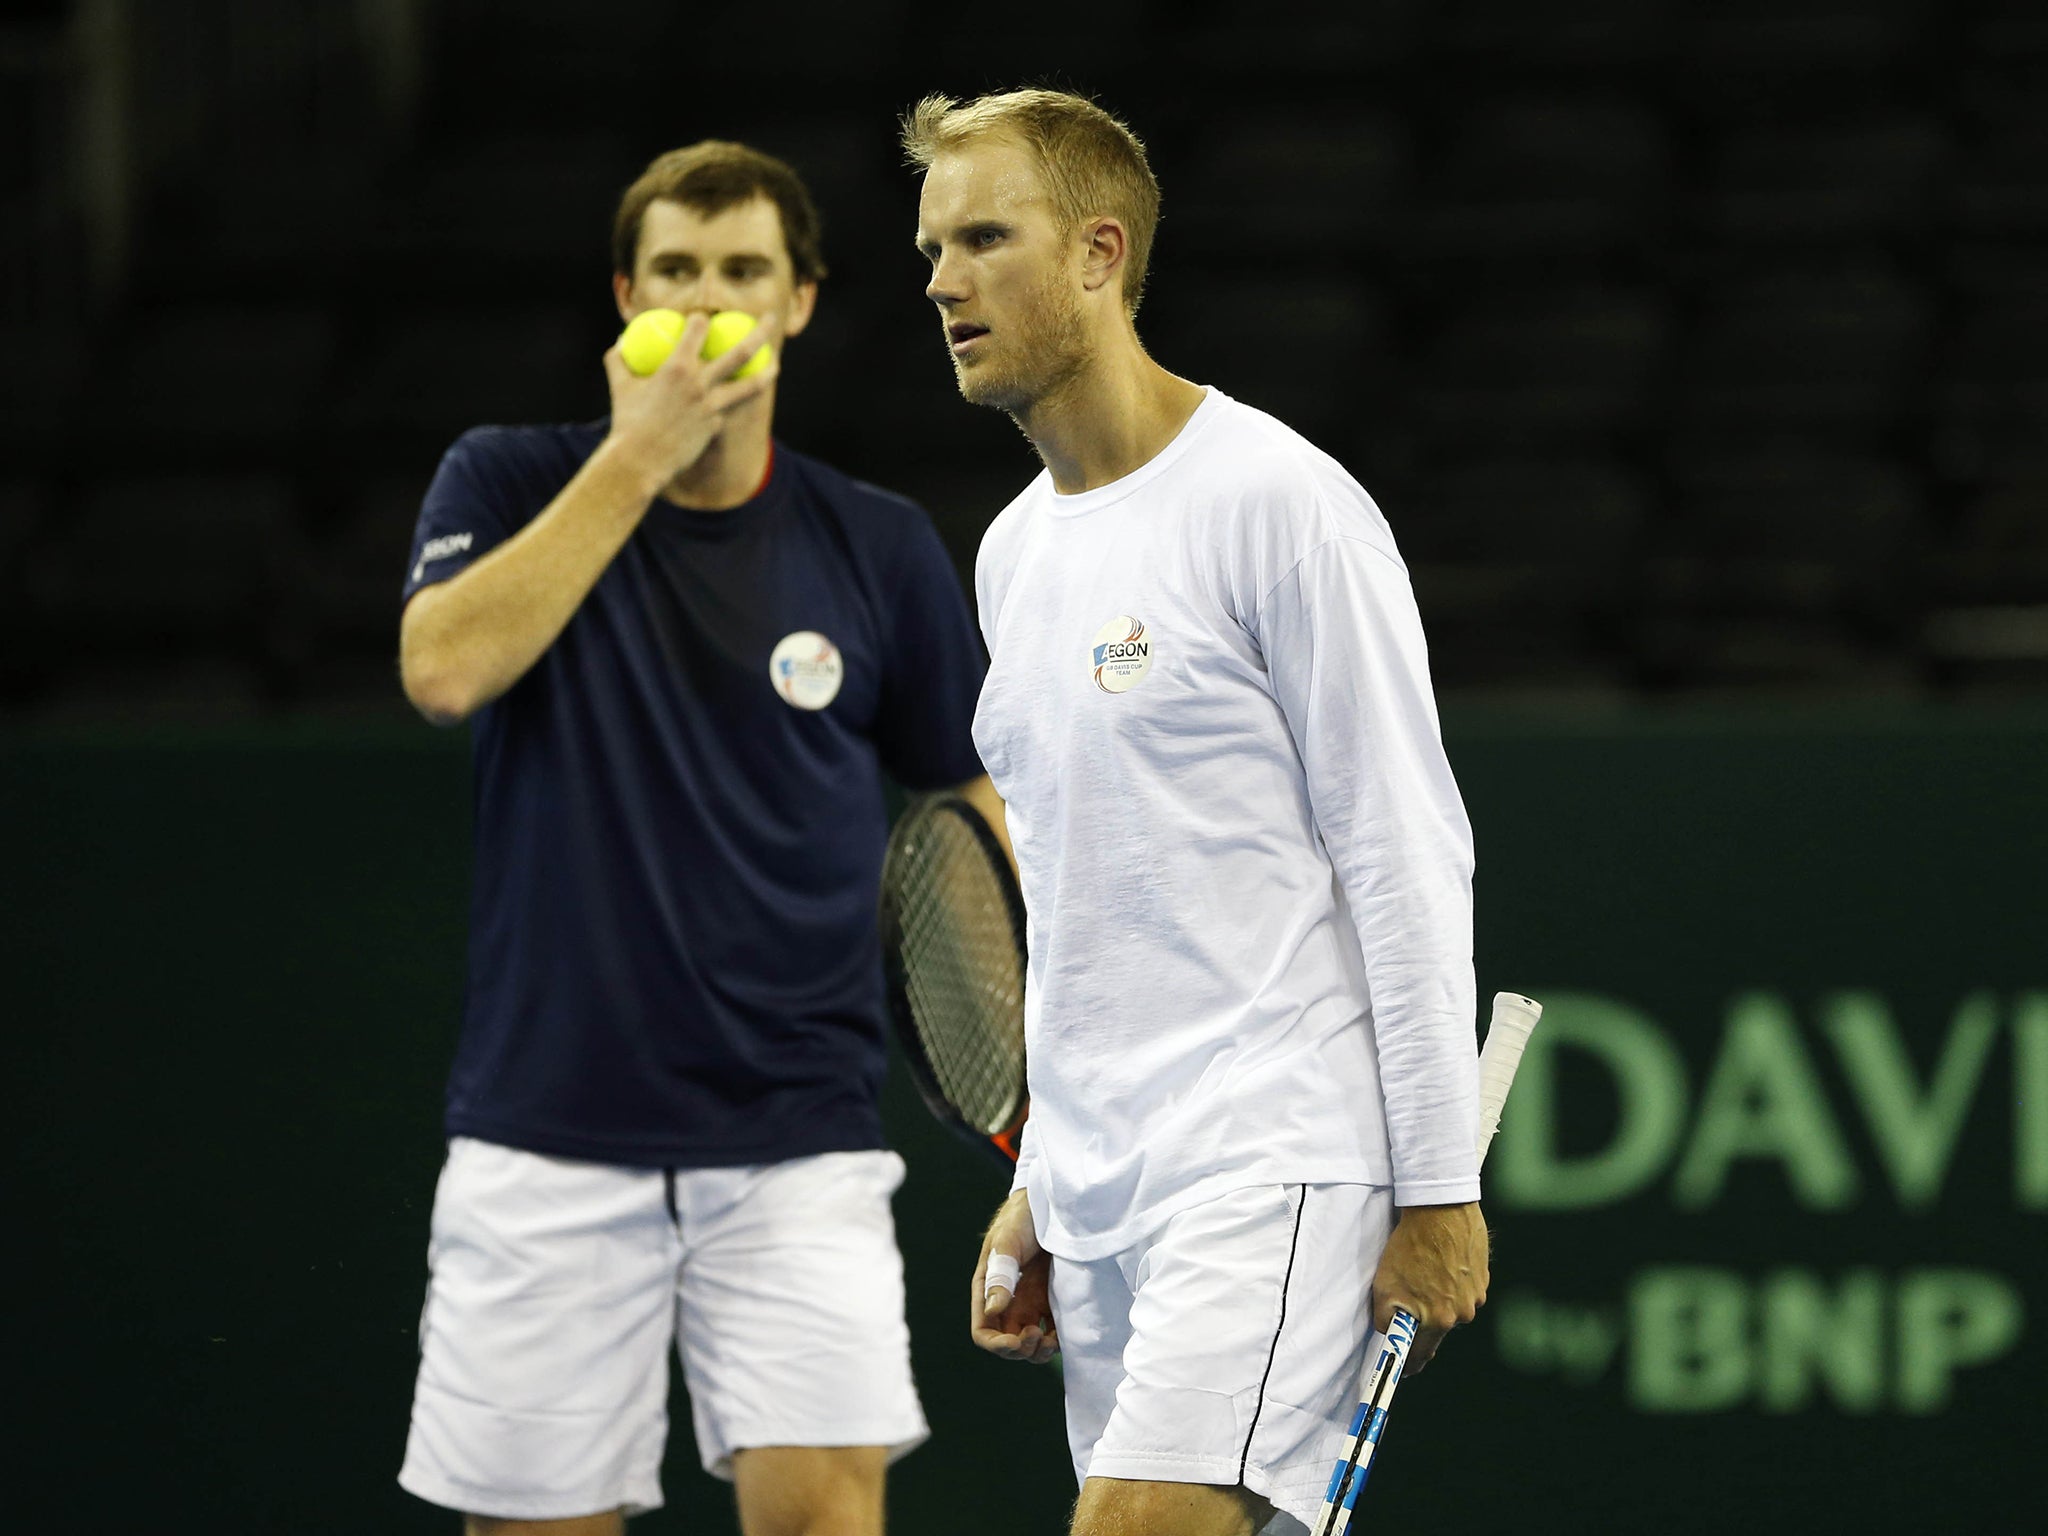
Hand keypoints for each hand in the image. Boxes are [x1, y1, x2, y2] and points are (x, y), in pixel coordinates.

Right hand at [602, 312, 778, 486]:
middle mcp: (700, 383)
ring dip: (767, 371)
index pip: (699, 329)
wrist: (640, 461)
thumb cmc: (626, 421)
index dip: (702, 319)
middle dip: (760, 331)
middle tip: (770, 318)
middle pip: (740, 351)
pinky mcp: (716, 426)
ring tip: (776, 363)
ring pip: (749, 385)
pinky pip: (725, 410)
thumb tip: (621, 340)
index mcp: (677, 366)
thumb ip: (619, 358)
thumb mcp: (619, 385)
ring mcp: (712, 406)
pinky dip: (728, 404)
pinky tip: (734, 402)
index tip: (706, 317)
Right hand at [971, 1190, 1057, 1362]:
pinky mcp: (1051, 1300)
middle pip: (1006, 1344)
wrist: (1054, 1202)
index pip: (984, 1331)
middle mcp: (1007, 1301)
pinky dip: (1055, 1341)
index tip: (1018, 1341)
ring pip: (1029, 1344)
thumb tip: (993, 1311)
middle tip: (1038, 1336)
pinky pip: (1051, 1332)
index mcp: (988, 1289)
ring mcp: (1030, 1302)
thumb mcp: (1009, 1242)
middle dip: (1020, 1350)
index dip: (998, 1345)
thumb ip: (1001, 1274)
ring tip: (1051, 1341)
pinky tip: (1063, 1335)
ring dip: (1037, 1352)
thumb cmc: (1023, 1217)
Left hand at [1369, 1201, 1488, 1374]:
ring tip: (1425, 1273)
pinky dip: (1452, 1282)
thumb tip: (1389, 1330)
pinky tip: (1440, 1264)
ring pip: (1453, 1308)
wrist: (1440, 1210)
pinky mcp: (1483, 1276)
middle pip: (1438, 1329)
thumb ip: (1385, 1319)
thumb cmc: (1410, 1247)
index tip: (1404, 1370)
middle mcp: (1462, 1313)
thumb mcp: (1384, 1286)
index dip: (1410, 1364)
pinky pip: (1464, 1289)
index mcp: (1438, 1320)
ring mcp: (1476, 1295)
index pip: (1422, 1355)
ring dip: (1439, 1298)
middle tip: (1411, 1301)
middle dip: (1423, 1321)